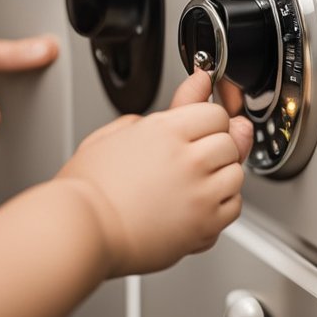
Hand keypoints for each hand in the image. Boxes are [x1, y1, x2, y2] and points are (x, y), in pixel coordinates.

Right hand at [54, 70, 248, 276]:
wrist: (80, 230)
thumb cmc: (87, 188)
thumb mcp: (117, 132)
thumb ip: (166, 108)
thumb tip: (197, 85)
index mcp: (166, 130)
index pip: (216, 114)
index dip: (206, 121)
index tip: (200, 129)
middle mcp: (188, 159)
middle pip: (229, 141)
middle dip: (214, 147)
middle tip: (191, 158)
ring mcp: (199, 194)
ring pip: (236, 173)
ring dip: (220, 175)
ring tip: (192, 182)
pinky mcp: (204, 225)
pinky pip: (233, 206)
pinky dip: (221, 204)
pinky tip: (198, 203)